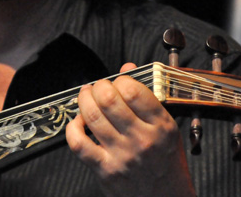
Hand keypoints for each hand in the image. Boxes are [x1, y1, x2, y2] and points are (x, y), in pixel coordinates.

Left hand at [65, 63, 195, 196]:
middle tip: (98, 86)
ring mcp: (122, 156)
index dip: (120, 80)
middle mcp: (142, 140)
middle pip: (110, 100)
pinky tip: (78, 122)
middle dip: (99, 86)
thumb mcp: (167, 126)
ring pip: (93, 117)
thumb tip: (127, 68)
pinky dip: (73, 128)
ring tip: (86, 96)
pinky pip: (79, 144)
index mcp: (161, 125)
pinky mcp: (105, 171)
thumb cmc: (167, 162)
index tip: (118, 81)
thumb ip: (147, 96)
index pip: (134, 91)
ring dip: (84, 100)